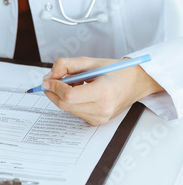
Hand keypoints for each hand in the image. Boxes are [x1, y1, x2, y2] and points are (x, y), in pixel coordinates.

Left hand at [41, 57, 163, 125]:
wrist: (135, 83)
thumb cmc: (116, 71)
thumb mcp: (90, 62)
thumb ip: (66, 65)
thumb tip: (49, 77)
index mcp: (103, 92)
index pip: (69, 95)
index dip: (55, 87)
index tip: (48, 79)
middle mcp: (102, 109)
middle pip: (64, 105)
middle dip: (53, 92)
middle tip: (50, 81)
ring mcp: (99, 118)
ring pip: (67, 109)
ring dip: (62, 96)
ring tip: (73, 83)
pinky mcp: (96, 122)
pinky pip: (74, 112)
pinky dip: (70, 102)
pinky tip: (80, 92)